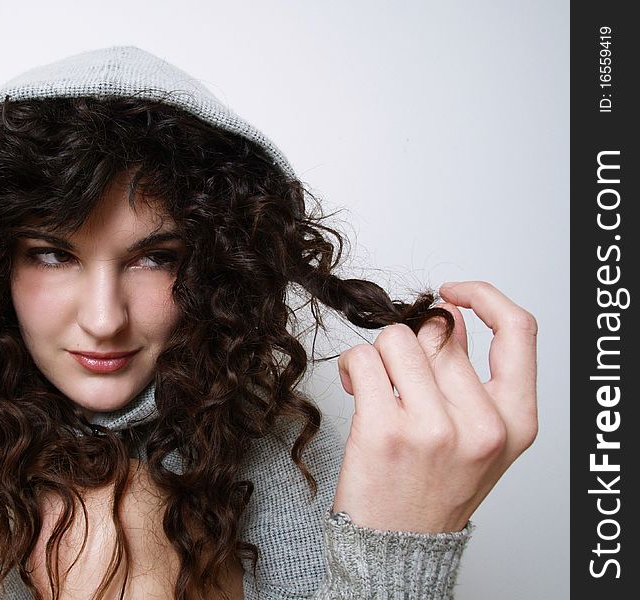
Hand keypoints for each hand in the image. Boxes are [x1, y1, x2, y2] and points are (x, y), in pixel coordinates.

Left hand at [331, 281, 537, 532]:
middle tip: (400, 379)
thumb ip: (469, 377)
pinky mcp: (385, 430)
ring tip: (377, 385)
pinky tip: (356, 387)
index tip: (453, 294)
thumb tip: (449, 316)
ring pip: (397, 338)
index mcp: (515, 422)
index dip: (485, 297)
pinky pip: (363, 359)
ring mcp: (434, 428)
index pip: (519, 330)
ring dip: (380, 355)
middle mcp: (482, 425)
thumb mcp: (477, 439)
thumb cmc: (434, 489)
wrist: (398, 547)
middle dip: (412, 346)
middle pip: (438, 332)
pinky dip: (352, 365)